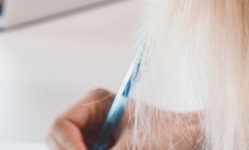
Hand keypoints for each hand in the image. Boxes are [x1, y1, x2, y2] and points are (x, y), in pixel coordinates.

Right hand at [47, 89, 201, 149]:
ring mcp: (93, 138)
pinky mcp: (101, 148)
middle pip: (56, 142)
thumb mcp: (135, 147)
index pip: (59, 125)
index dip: (67, 146)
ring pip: (69, 149)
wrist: (192, 140)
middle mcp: (89, 120)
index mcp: (94, 103)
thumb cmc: (171, 134)